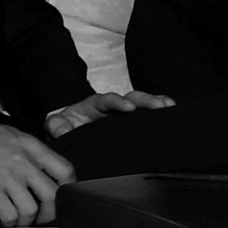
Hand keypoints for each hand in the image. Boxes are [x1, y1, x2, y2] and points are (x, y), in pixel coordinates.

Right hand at [0, 119, 76, 225]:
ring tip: (22, 219)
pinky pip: (8, 215)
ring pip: (30, 210)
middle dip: (51, 212)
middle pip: (51, 196)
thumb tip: (52, 173)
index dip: (69, 187)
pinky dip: (9, 223)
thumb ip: (38, 153)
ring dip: (27, 220)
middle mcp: (24, 164)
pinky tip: (6, 219)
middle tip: (44, 216)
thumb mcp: (20, 137)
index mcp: (34, 148)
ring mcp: (7, 178)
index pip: (65, 170)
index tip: (63, 195)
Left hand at [42, 89, 174, 135]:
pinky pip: (146, 113)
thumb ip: (56, 126)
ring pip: (141, 103)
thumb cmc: (65, 127)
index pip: (107, 99)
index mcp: (93, 105)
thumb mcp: (56, 125)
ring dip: (156, 103)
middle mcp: (111, 105)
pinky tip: (172, 111)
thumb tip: (63, 130)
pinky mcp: (129, 121)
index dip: (118, 102)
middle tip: (159, 106)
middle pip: (131, 97)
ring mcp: (122, 112)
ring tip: (170, 107)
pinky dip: (158, 110)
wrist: (70, 130)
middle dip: (145, 100)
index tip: (129, 108)